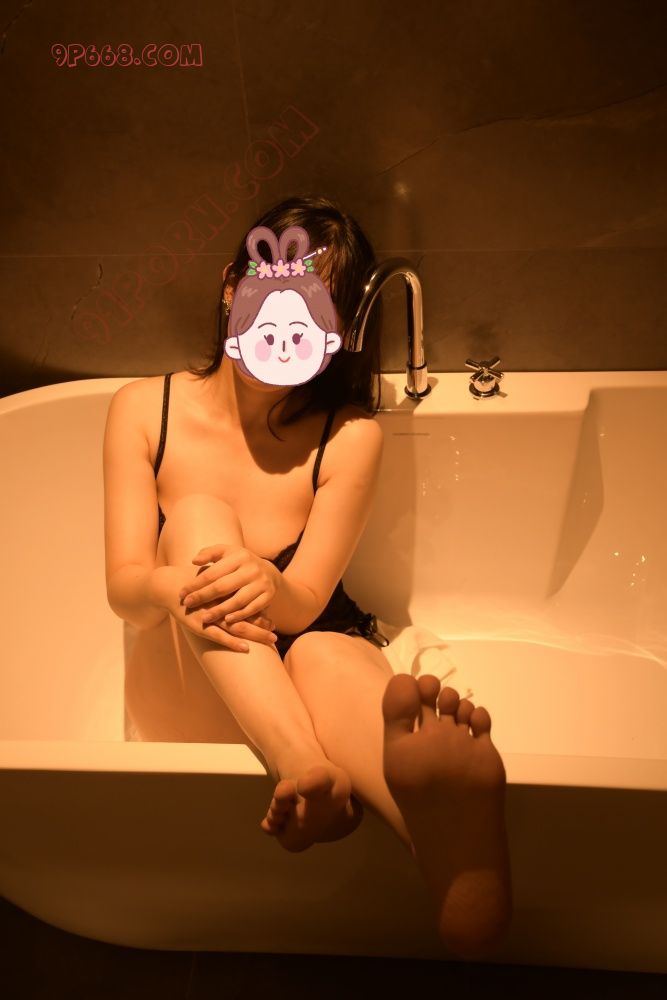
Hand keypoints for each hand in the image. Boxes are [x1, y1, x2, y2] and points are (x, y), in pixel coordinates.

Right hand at [150, 565, 277, 652]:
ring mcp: (212, 615)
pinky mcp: (201, 625)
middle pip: (247, 616)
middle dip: (262, 627)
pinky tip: (245, 648)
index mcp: (226, 593)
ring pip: (238, 627)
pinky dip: (232, 643)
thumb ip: (223, 588)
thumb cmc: (192, 584)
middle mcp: (222, 604)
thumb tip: (238, 591)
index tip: (272, 621)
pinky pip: (219, 636)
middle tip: (274, 635)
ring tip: (270, 640)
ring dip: (255, 634)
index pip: (248, 604)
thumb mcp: (210, 583)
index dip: (260, 613)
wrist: (171, 586)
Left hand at [177, 544, 280, 627]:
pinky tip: (226, 620)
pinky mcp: (269, 595)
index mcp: (239, 556)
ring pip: (237, 600)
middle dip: (203, 597)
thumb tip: (194, 561)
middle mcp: (252, 569)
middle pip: (223, 587)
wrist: (269, 572)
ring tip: (205, 618)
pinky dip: (239, 615)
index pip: (213, 573)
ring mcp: (262, 583)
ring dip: (219, 611)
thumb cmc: (239, 563)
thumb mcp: (226, 552)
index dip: (196, 584)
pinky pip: (252, 608)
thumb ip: (209, 553)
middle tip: (188, 605)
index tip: (182, 593)